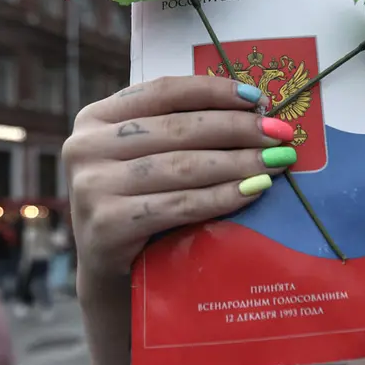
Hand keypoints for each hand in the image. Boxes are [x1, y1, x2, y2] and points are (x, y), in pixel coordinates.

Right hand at [63, 75, 297, 291]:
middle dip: (237, 129)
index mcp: (95, 118)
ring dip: (238, 163)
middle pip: (177, 128)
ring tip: (275, 162)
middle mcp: (85, 147)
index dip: (215, 91)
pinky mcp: (107, 225)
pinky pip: (180, 205)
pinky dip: (222, 197)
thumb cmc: (139, 203)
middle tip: (279, 134)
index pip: (164, 92)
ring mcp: (92, 187)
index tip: (258, 99)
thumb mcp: (145, 156)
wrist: (111, 273)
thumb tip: (255, 106)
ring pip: (182, 166)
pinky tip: (254, 191)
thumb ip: (179, 129)